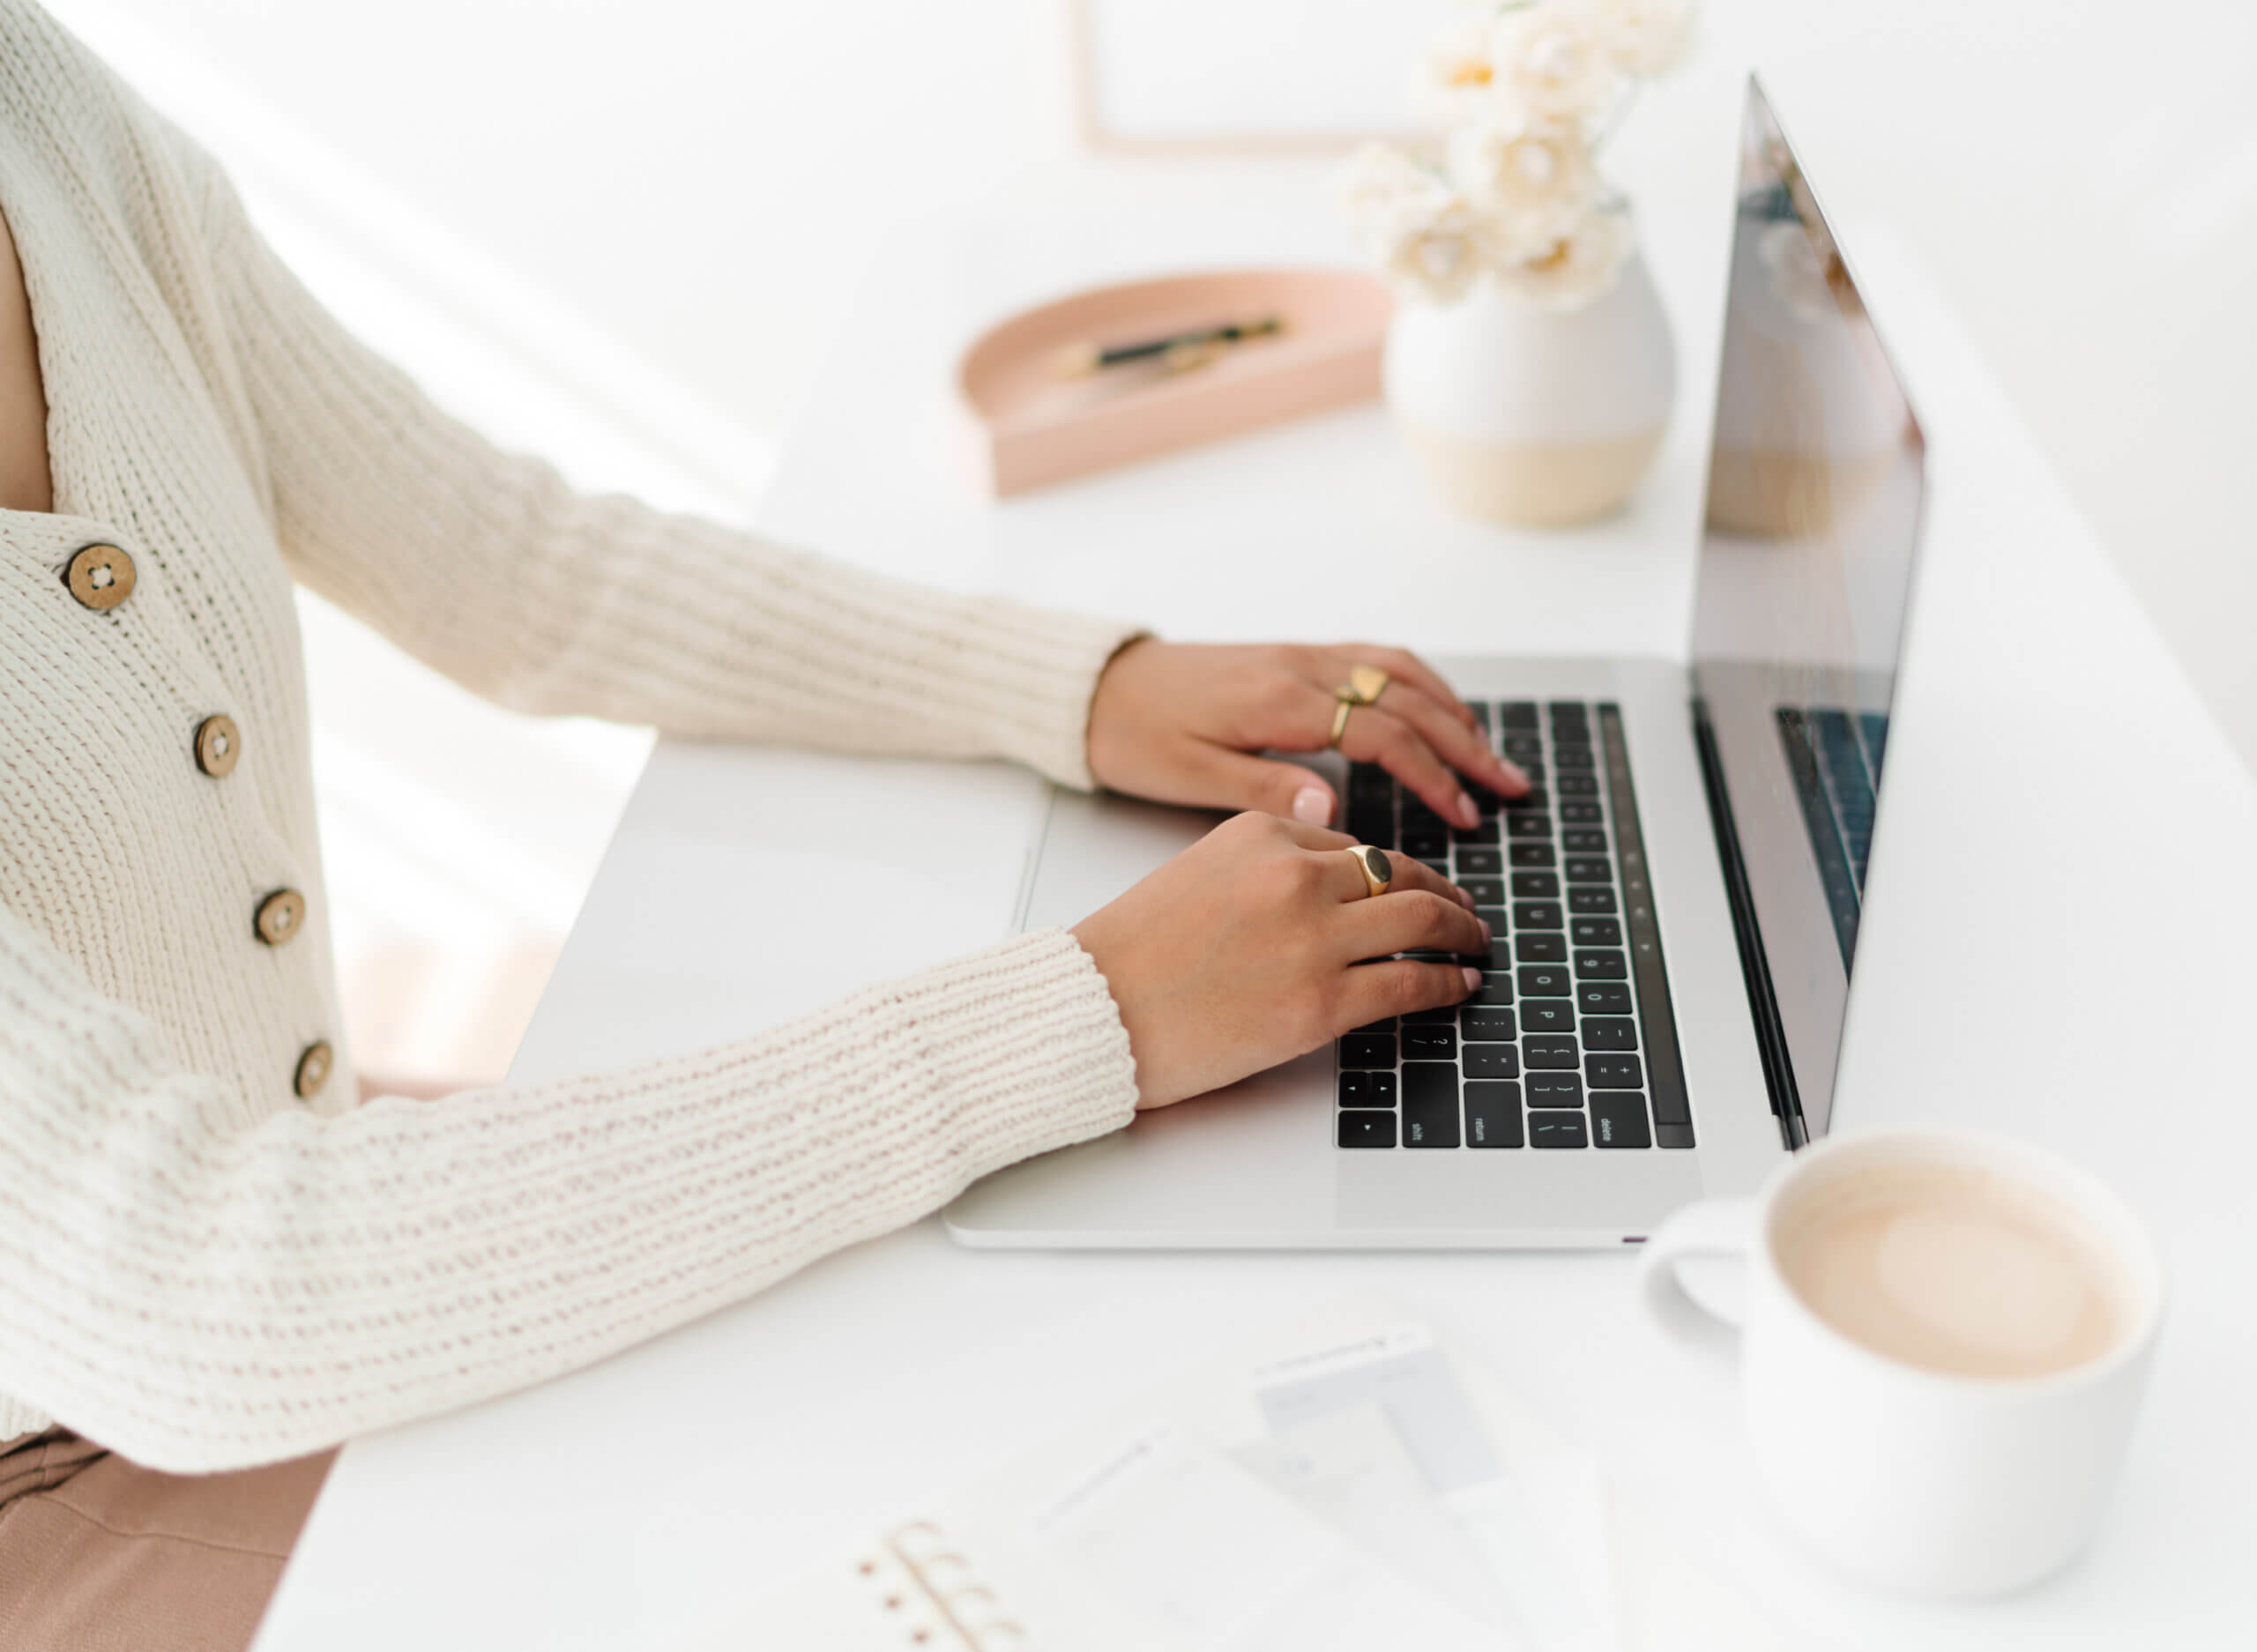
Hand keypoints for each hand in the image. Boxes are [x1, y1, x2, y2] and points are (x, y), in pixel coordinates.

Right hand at [1070, 812, 1488, 1108]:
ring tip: (1474, 944)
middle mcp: (1295, 876)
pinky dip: (1448, 981)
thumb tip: (1332, 886)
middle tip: (1465, 911)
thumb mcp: (1197, 873)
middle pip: (1401, 873)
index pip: (1353, 845)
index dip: (1394, 870)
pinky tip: (1460, 984)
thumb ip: (1264, 868)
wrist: (1094, 1012)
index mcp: (1259, 834)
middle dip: (1445, 893)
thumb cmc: (1130, 954)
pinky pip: (1411, 982)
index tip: (1415, 885)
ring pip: (1421, 919)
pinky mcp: (1322, 1002)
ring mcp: (1314, 939)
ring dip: (1461, 931)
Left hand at [1086, 640, 1528, 830]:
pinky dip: (1420, 684)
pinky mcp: (1293, 655)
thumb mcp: (1188, 777)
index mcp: (1279, 701)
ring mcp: (1300, 656)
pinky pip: (1374, 659)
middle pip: (1407, 698)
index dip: (1433, 775)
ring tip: (1490, 755)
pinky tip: (1438, 711)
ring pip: (1399, 671)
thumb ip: (1265, 788)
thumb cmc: (1135, 736)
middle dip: (1466, 743)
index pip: (1382, 735)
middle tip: (1512, 787)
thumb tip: (1336, 808)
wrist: (1094, 686)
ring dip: (1453, 709)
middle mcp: (1299, 668)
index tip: (1467, 815)